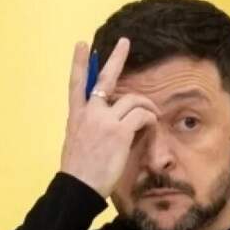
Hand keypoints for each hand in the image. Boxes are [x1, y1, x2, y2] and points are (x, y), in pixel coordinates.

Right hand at [60, 38, 158, 198]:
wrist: (78, 187)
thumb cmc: (78, 171)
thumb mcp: (76, 142)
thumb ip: (88, 126)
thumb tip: (103, 122)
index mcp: (76, 116)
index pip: (76, 83)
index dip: (80, 63)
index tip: (83, 45)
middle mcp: (89, 113)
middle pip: (105, 80)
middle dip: (116, 57)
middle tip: (125, 42)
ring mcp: (103, 120)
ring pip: (133, 100)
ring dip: (147, 106)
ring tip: (154, 114)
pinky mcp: (118, 131)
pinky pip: (142, 115)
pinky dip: (150, 118)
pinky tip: (152, 125)